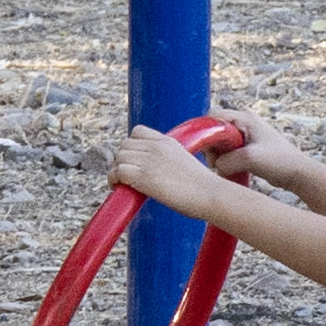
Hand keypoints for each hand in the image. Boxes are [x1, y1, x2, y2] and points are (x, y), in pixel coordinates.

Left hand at [106, 124, 241, 219]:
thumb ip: (169, 163)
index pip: (138, 132)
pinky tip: (119, 188)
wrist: (210, 194)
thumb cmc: (203, 187)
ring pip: (119, 157)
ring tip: (121, 183)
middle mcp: (156, 147)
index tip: (135, 160)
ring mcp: (149, 160)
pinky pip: (118, 171)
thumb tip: (161, 176)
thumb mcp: (186, 164)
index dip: (132, 146)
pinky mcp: (144, 176)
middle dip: (122, 160)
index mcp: (168, 141)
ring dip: (116, 171)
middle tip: (126, 176)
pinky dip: (114, 179)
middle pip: (124, 145)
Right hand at [210, 113, 325, 203]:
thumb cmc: (279, 161)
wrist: (297, 173)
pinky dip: (226, 161)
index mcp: (245, 117)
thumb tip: (215, 166)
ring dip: (219, 156)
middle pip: (214, 130)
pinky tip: (232, 171)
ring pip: (220, 143)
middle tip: (217, 163)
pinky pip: (228, 151)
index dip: (205, 131)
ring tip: (227, 168)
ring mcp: (246, 135)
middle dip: (212, 147)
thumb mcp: (249, 159)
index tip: (208, 150)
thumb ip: (226, 160)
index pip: (213, 116)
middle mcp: (244, 122)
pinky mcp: (247, 147)